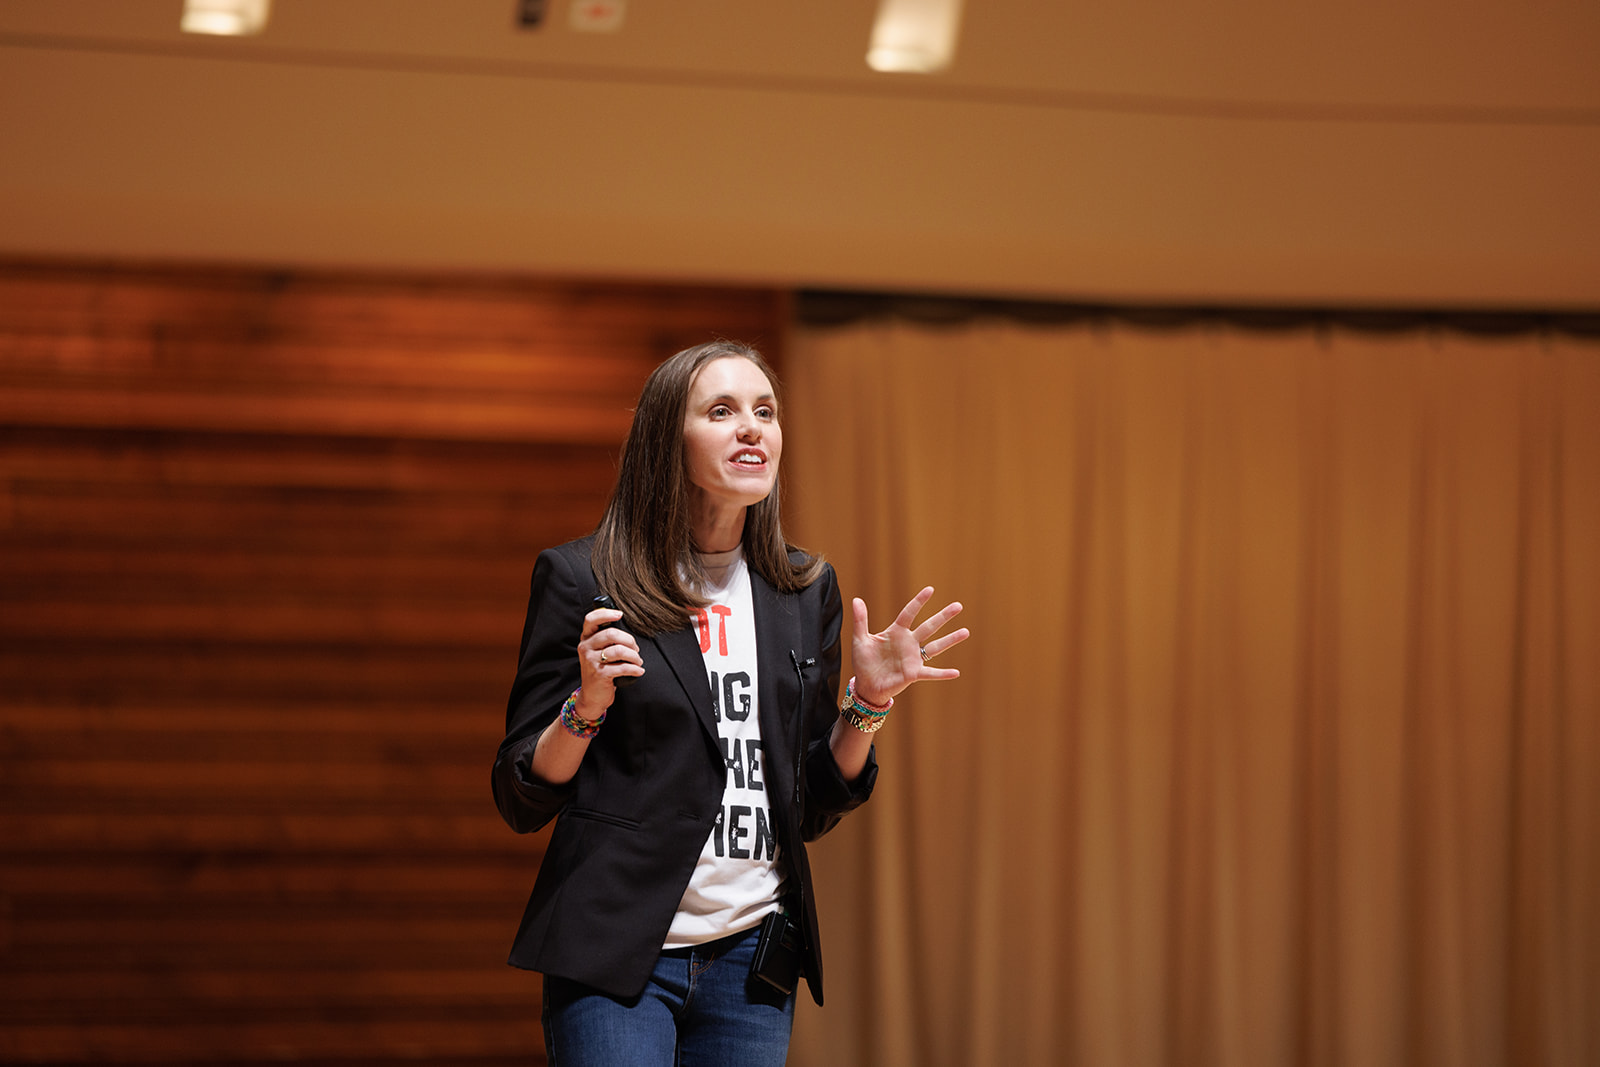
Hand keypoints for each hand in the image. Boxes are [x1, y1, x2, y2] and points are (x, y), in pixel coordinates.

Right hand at [576, 607, 643, 709]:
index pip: (591, 619)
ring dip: (634, 656)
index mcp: (586, 638)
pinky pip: (622, 667)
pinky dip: (635, 669)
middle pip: (611, 634)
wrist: (592, 695)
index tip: (620, 614)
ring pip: (619, 650)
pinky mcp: (599, 674)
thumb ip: (606, 639)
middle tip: (636, 650)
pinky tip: (639, 671)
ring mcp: (591, 661)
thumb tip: (626, 629)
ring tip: (638, 661)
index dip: (606, 614)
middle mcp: (585, 647)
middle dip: (630, 640)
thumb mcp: (597, 651)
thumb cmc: (600, 669)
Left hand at [850, 586, 967, 705]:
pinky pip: (931, 673)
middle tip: (958, 605)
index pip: (909, 613)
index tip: (930, 590)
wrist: (866, 685)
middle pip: (929, 626)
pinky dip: (943, 673)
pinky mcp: (913, 673)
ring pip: (936, 646)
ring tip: (966, 631)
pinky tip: (956, 672)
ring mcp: (913, 658)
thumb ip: (860, 620)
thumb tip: (856, 599)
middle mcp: (909, 643)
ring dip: (951, 639)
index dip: (919, 602)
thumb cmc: (864, 662)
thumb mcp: (860, 639)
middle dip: (943, 616)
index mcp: (896, 632)